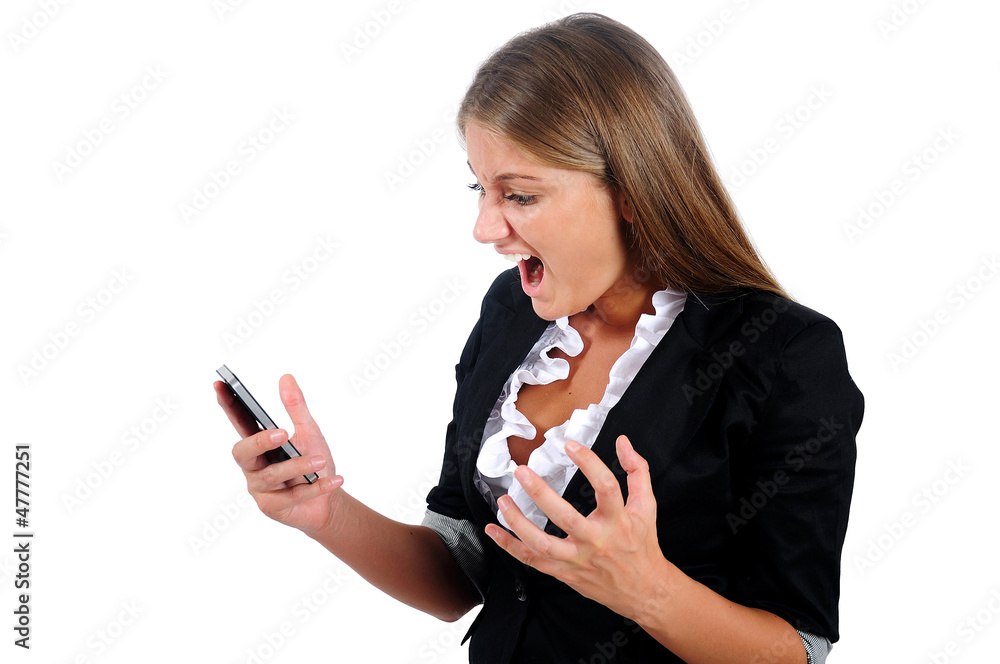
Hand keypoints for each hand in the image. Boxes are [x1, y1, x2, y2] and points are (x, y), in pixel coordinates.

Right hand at [216, 374, 343, 536]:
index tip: (220, 385)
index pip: (239, 423)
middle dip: (260, 442)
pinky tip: (335, 479)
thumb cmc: (314, 465)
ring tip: (320, 460)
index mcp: (258, 445)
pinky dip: (317, 487)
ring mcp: (260, 489)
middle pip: (242, 453)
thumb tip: (285, 377)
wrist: (329, 502)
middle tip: (282, 433)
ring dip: (299, 465)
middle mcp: (253, 466)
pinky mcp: (272, 508)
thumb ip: (296, 407)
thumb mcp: (309, 432)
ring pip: (272, 475)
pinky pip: (293, 496)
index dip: (228, 406)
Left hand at [485, 435, 671, 618]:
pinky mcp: (565, 572)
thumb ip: (637, 471)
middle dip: (540, 493)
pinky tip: (494, 530)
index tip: (570, 445)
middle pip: (566, 517)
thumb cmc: (641, 545)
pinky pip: (533, 560)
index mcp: (618, 521)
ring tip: (504, 501)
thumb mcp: (646, 507)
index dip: (589, 463)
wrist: (643, 591)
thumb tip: (622, 442)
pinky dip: (510, 546)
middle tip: (522, 472)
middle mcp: (596, 541)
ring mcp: (578, 560)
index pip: (606, 487)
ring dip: (519, 523)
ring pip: (543, 544)